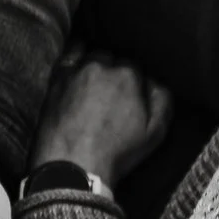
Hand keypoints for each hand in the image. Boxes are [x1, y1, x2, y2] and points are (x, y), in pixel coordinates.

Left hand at [32, 51, 173, 181]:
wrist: (73, 165)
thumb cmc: (117, 151)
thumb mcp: (155, 130)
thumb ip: (162, 97)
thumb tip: (156, 79)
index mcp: (128, 75)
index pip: (136, 66)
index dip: (134, 80)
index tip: (130, 93)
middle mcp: (101, 66)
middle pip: (113, 59)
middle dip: (114, 70)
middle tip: (112, 90)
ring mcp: (76, 71)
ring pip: (92, 54)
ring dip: (96, 62)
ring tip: (96, 76)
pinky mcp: (56, 79)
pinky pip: (68, 55)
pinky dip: (75, 52)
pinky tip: (78, 56)